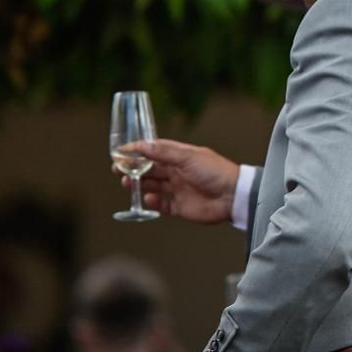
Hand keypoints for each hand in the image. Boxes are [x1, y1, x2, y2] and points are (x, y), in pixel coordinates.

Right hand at [118, 139, 238, 223]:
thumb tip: (141, 144)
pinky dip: (152, 203)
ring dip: (139, 184)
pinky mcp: (181, 207)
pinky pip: (162, 205)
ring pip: (152, 186)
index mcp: (180, 156)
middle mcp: (177, 172)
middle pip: (150, 169)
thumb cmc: (215, 171)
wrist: (233, 196)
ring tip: (128, 182)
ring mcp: (179, 189)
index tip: (121, 152)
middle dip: (133, 168)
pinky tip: (148, 198)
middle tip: (118, 169)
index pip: (154, 151)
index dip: (137, 151)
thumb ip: (163, 152)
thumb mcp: (187, 157)